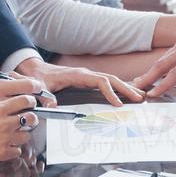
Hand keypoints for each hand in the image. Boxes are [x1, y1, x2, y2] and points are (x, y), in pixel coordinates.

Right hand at [0, 92, 39, 165]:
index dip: (30, 101)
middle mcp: (5, 123)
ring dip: (22, 135)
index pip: (25, 100)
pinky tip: (6, 146)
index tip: (30, 103)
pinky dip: (13, 149)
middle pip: (31, 118)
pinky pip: (18, 151)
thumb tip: (10, 104)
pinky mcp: (3, 153)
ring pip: (27, 136)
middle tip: (27, 120)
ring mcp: (5, 139)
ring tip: (14, 135)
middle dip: (32, 118)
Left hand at [15, 58, 142, 106]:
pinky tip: (126, 93)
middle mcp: (86, 74)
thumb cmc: (39, 78)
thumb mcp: (40, 87)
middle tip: (140, 98)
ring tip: (140, 95)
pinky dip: (118, 87)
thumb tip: (51, 107)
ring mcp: (87, 76)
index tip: (119, 104)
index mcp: (78, 75)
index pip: (100, 81)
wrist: (35, 70)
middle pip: (111, 79)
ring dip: (125, 87)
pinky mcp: (87, 79)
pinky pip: (106, 82)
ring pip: (111, 79)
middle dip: (126, 88)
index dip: (111, 92)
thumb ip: (45, 97)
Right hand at [135, 10, 175, 95]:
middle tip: (135, 88)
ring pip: (163, 59)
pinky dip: (160, 63)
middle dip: (147, 78)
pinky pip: (169, 54)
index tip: (151, 94)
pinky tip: (158, 69)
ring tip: (140, 81)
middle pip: (161, 66)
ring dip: (151, 71)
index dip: (163, 85)